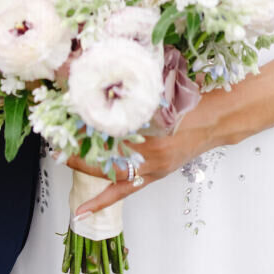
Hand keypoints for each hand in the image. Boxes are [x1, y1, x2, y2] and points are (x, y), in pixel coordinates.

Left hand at [66, 26, 273, 215]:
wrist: (220, 118)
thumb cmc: (194, 95)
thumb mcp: (164, 81)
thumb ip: (139, 78)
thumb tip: (107, 60)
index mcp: (152, 127)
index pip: (108, 125)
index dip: (83, 119)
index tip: (62, 109)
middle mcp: (150, 152)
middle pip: (104, 149)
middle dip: (77, 142)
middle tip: (52, 133)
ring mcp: (152, 167)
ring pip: (109, 171)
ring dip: (83, 164)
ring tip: (58, 159)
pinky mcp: (154, 175)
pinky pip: (123, 191)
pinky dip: (102, 200)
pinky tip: (81, 214)